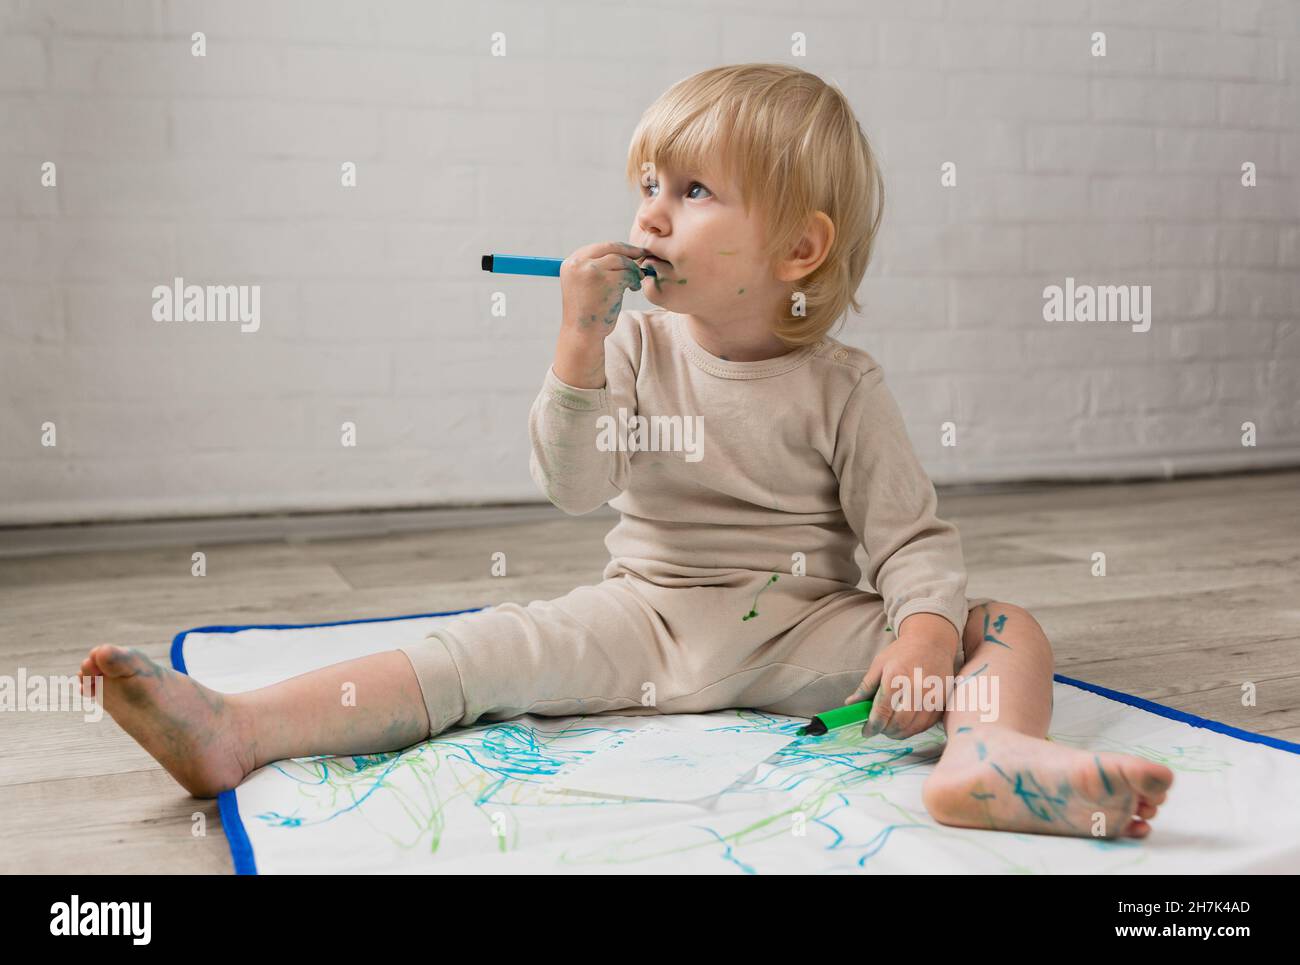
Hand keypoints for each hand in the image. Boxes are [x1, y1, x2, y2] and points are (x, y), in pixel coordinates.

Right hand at [559, 241, 649, 340]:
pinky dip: (634, 280)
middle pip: (611, 248)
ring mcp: (591, 270)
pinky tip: (634, 288)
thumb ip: (594, 267)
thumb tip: (621, 252)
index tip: (631, 252)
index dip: (618, 249)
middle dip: (629, 251)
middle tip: (643, 254)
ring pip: (622, 260)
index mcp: (571, 263)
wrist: (582, 334)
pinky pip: (627, 274)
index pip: (599, 247)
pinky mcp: (606, 280)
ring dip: (633, 269)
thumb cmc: (588, 312)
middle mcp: (578, 263)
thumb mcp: (583, 284)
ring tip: (636, 281)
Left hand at [843, 625, 959, 739]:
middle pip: (898, 723)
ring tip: (889, 729)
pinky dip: (913, 730)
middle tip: (878, 729)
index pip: (882, 712)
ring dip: (898, 733)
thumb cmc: (903, 652)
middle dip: (885, 731)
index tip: (866, 731)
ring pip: (913, 728)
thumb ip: (866, 686)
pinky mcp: (942, 702)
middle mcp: (917, 689)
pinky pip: (926, 725)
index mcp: (896, 678)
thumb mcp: (879, 664)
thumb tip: (850, 704)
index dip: (872, 726)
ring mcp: (932, 697)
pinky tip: (904, 725)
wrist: (932, 642)